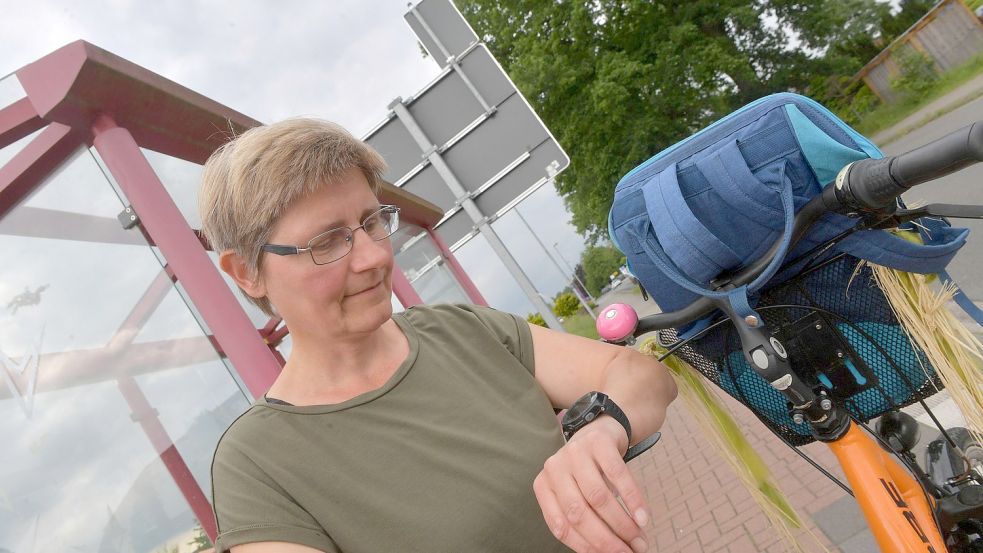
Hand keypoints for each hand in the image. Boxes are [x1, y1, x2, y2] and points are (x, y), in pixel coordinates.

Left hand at [534, 416, 649, 552]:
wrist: (603, 429)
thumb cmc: (590, 470)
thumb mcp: (578, 492)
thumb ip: (586, 518)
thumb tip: (608, 551)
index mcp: (544, 486)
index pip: (560, 526)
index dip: (586, 547)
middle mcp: (554, 467)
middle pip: (579, 513)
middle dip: (606, 540)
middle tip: (629, 552)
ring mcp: (575, 452)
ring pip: (598, 497)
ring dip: (622, 524)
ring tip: (640, 540)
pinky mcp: (598, 442)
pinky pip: (618, 475)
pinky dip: (633, 500)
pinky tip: (643, 518)